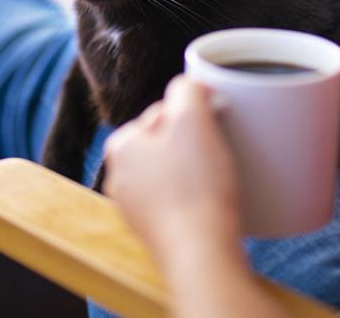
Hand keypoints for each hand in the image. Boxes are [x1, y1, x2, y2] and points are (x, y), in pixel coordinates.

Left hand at [103, 76, 241, 262]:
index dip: (195, 115)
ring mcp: (136, 209)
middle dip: (196, 143)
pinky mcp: (157, 232)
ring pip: (175, 171)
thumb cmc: (195, 187)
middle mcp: (120, 178)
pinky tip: (213, 202)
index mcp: (120, 146)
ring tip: (218, 180)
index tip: (214, 129)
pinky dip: (198, 197)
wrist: (201, 255)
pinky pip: (180, 199)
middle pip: (169, 142)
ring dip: (198, 170)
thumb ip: (186, 88)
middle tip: (219, 154)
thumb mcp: (192, 120)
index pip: (163, 111)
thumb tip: (190, 85)